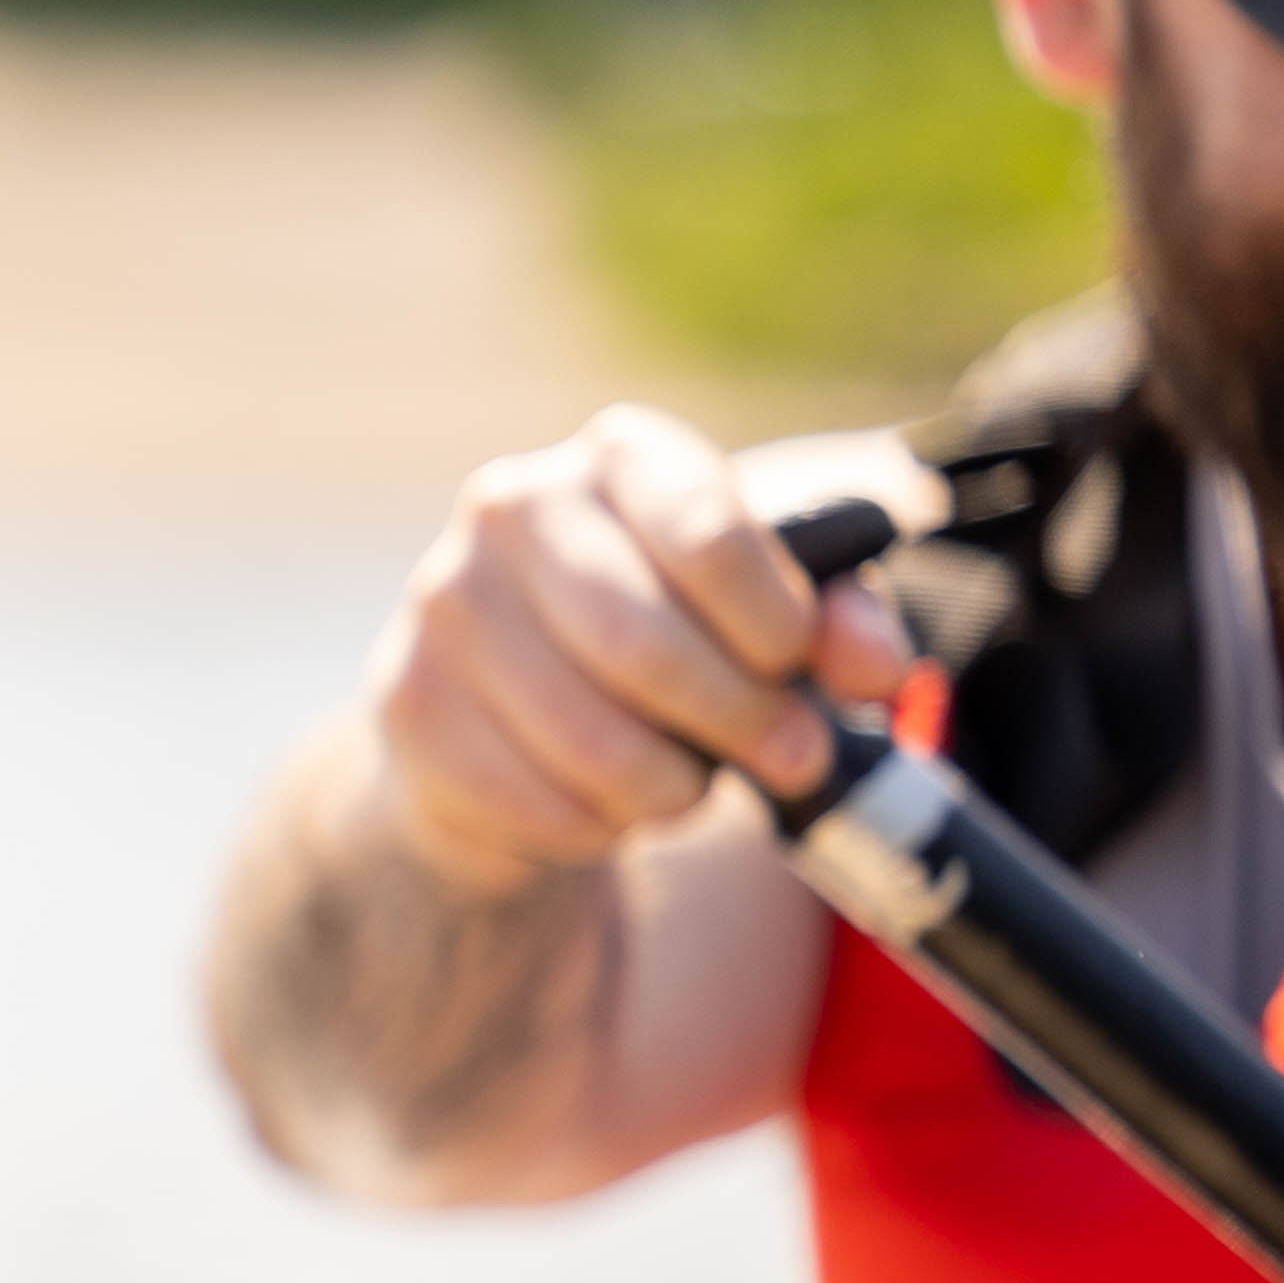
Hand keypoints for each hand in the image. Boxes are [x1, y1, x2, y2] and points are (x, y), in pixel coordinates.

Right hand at [361, 405, 917, 895]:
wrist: (512, 698)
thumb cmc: (670, 633)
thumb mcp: (770, 609)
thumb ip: (840, 622)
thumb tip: (877, 669)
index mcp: (618, 456)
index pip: (708, 532)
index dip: (775, 623)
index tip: (800, 667)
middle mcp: (512, 505)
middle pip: (640, 642)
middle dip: (736, 720)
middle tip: (792, 762)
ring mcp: (444, 601)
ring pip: (585, 737)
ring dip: (667, 787)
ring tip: (690, 785)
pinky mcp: (407, 698)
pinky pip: (528, 797)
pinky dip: (593, 826)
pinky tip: (606, 805)